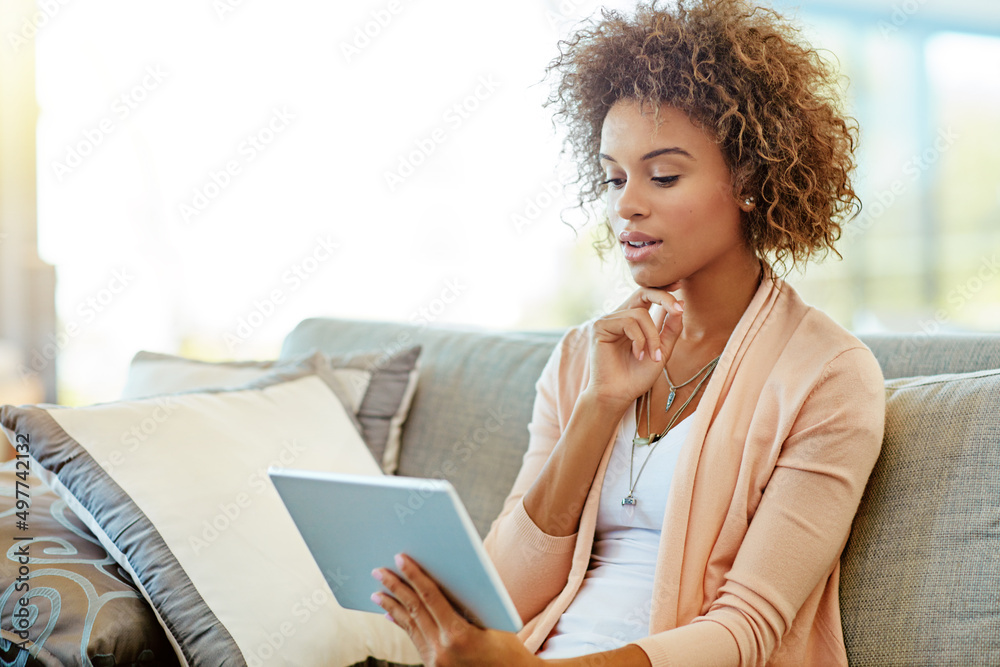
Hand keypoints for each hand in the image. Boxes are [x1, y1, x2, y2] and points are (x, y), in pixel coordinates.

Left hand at [372, 554, 539, 666]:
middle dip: (395, 588)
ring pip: (410, 626)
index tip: (401, 558)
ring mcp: (435, 661)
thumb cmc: (507, 648)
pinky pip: (414, 639)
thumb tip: (442, 579)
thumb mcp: (490, 621)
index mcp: (458, 635)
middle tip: (378, 570)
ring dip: (392, 606)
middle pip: (414, 610)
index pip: (430, 597)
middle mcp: (442, 649)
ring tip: (377, 592)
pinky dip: (402, 623)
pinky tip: (391, 614)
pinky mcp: (433, 666)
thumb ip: (465, 604)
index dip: (414, 575)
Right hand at [586, 286, 683, 407]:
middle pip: (642, 292)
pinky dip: (639, 340)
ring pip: (640, 314)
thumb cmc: (637, 377)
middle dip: (662, 297)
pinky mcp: (600, 327)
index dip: (663, 289)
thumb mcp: (662, 351)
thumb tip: (680, 305)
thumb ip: (670, 329)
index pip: (647, 296)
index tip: (679, 285)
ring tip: (652, 356)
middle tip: (677, 309)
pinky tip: (638, 355)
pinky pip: (628, 323)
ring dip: (652, 337)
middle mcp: (620, 317)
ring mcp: (609, 321)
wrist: (619, 395)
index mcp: (633, 321)